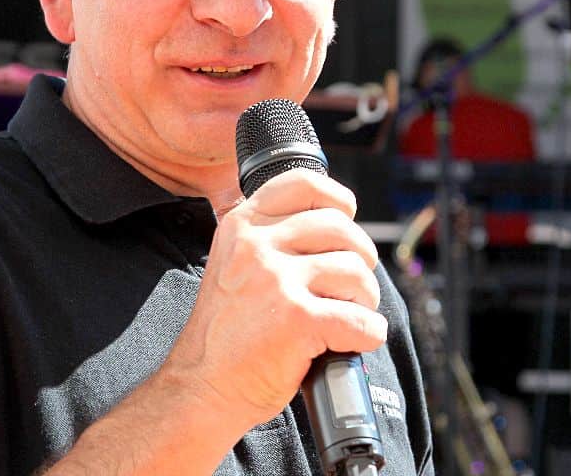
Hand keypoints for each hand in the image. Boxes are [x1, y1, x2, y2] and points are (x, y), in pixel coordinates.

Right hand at [162, 169, 386, 431]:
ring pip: (356, 271)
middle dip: (360, 259)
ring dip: (365, 298)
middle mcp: (256, 245)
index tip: (348, 215)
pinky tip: (353, 342)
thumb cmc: (227, 331)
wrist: (202, 386)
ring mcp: (276, 280)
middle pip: (340, 228)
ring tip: (349, 315)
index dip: (336, 198)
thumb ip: (269, 237)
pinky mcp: (296, 319)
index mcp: (242, 225)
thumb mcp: (234, 263)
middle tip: (353, 286)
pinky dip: (369, 335)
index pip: (303, 184)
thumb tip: (333, 220)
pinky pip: (361, 320)